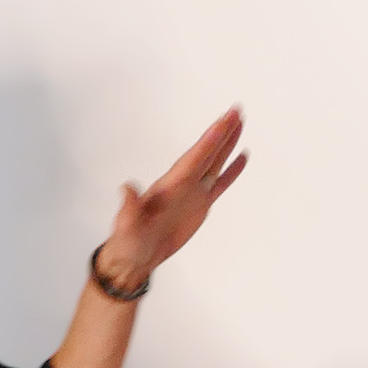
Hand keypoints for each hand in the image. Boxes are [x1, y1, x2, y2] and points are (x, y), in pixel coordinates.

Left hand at [95, 106, 246, 287]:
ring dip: (227, 144)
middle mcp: (183, 184)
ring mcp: (192, 193)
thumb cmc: (128, 241)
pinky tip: (241, 158)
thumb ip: (130, 206)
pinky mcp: (199, 206)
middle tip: (235, 110)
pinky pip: (219, 184)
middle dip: (221, 133)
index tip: (223, 121)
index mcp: (169, 185)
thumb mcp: (127, 224)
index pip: (193, 158)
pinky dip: (231, 171)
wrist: (136, 257)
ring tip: (239, 122)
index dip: (209, 140)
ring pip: (214, 163)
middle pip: (206, 153)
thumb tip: (126, 189)